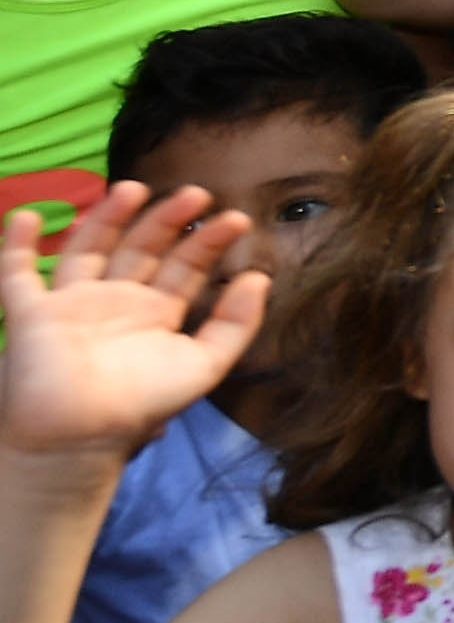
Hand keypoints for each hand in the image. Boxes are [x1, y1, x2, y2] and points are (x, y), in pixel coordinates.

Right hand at [0, 187, 266, 462]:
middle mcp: (115, 304)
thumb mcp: (205, 364)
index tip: (237, 219)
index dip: (209, 243)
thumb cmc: (141, 404)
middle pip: (142, 250)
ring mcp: (71, 305)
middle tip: (196, 192)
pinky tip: (22, 215)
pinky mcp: (31, 312)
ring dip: (107, 217)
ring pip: (89, 249)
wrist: (78, 435)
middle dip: (167, 220)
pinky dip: (14, 245)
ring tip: (133, 187)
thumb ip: (236, 324)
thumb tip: (260, 278)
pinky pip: (16, 273)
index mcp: (155, 315)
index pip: (185, 268)